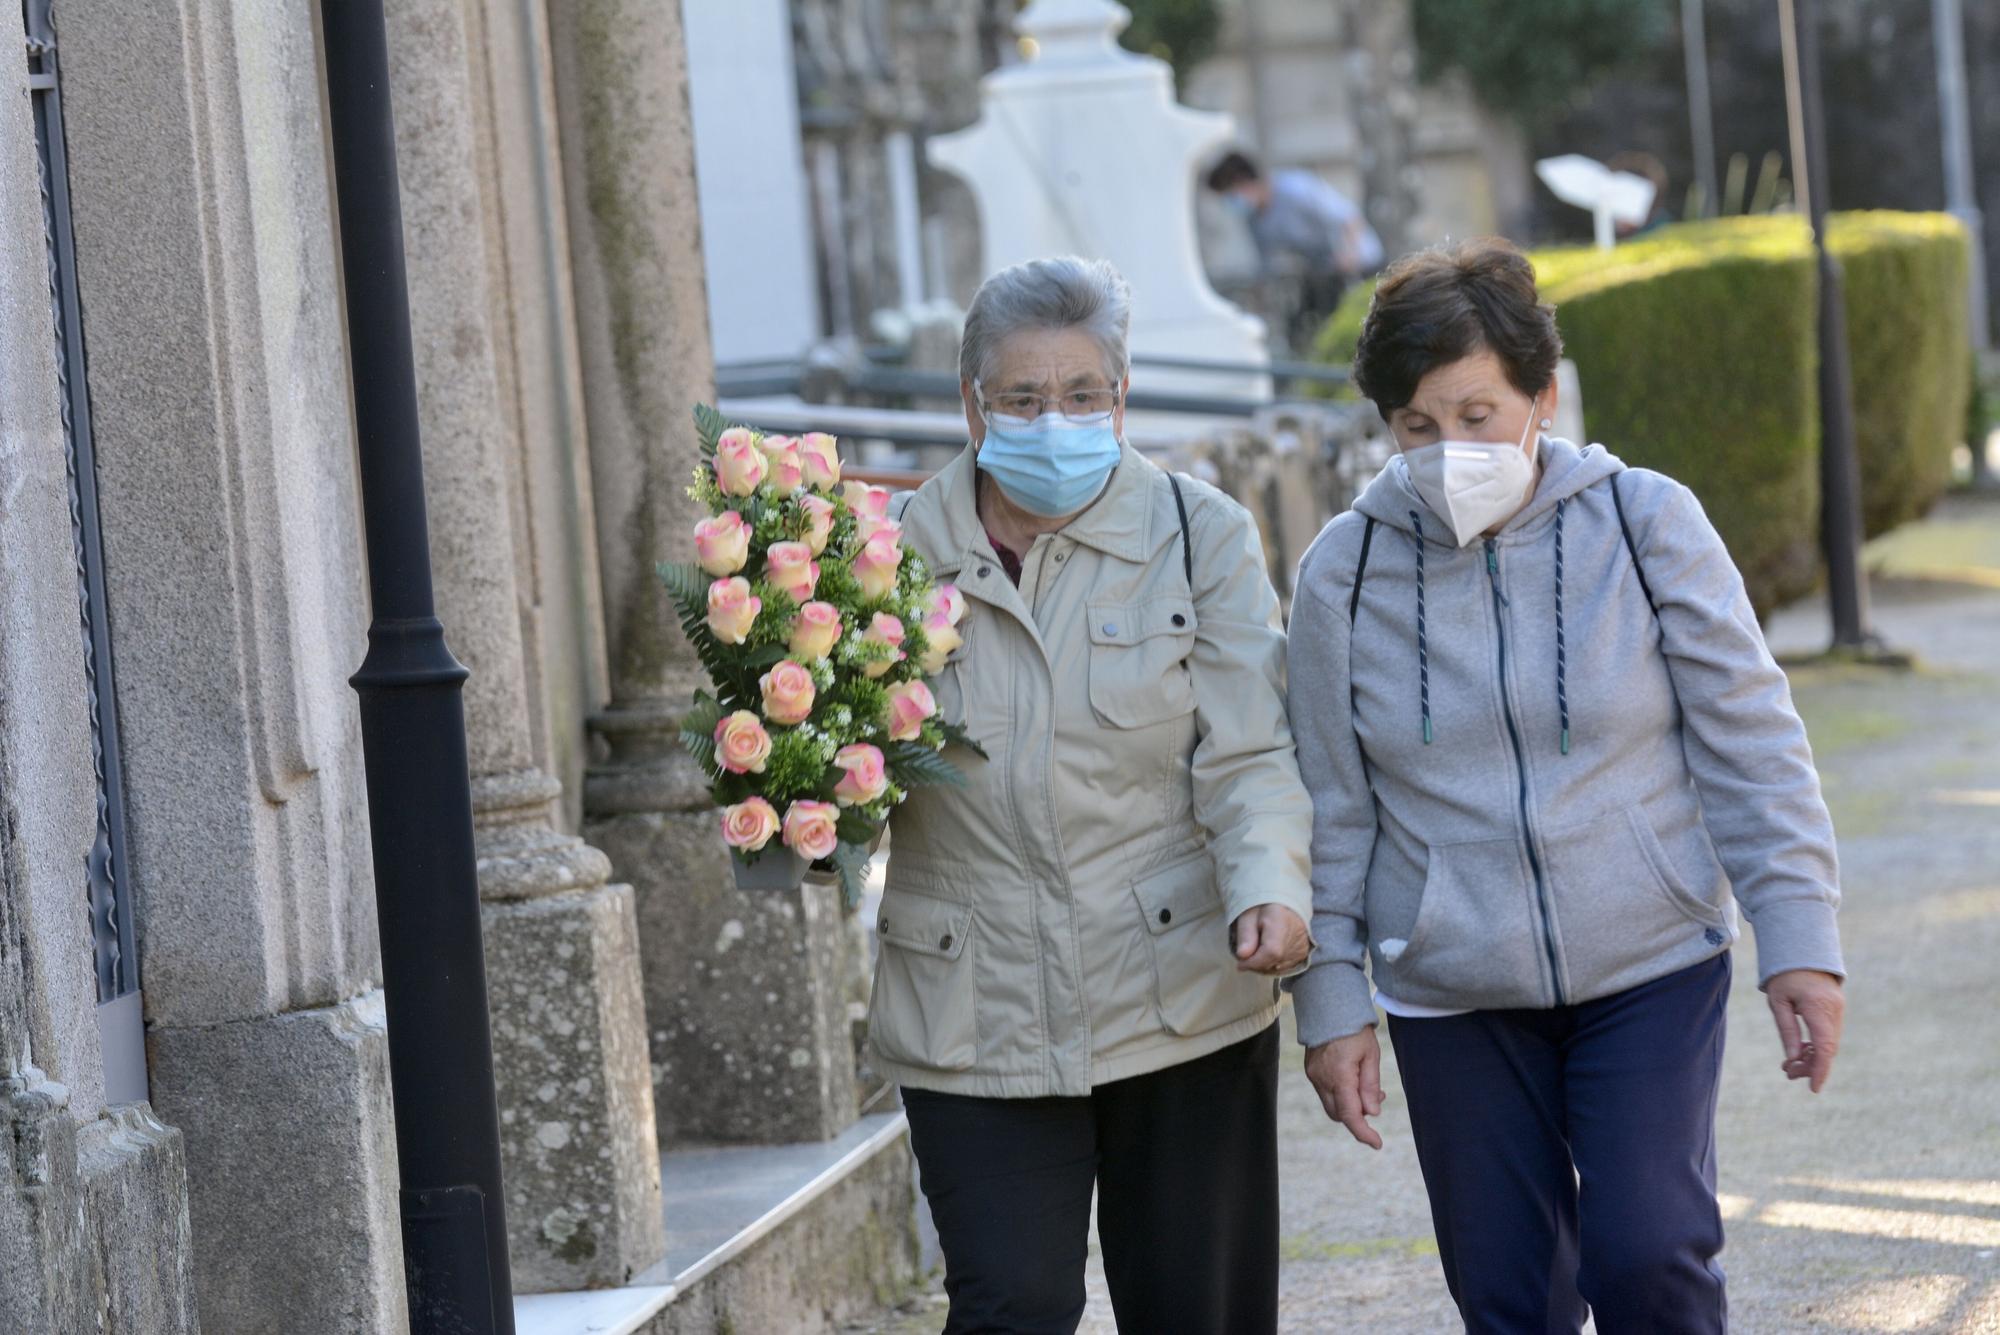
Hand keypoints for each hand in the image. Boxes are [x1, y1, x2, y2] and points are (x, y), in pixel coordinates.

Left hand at [1231, 904, 1309, 974]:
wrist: (1281, 903)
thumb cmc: (1260, 908)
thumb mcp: (1247, 916)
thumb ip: (1245, 935)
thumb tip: (1242, 956)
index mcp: (1280, 921)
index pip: (1271, 951)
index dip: (1254, 962)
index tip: (1240, 963)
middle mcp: (1296, 934)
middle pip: (1273, 961)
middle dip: (1256, 963)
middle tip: (1248, 951)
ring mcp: (1302, 945)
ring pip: (1277, 967)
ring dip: (1263, 964)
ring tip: (1259, 946)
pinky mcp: (1303, 952)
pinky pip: (1284, 966)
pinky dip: (1272, 963)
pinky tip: (1268, 950)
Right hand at [1304, 1027, 1383, 1148]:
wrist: (1328, 1006)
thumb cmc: (1354, 1029)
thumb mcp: (1371, 1055)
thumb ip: (1370, 1086)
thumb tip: (1373, 1113)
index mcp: (1340, 1076)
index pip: (1350, 1115)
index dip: (1363, 1133)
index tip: (1377, 1143)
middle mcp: (1322, 1079)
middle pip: (1339, 1114)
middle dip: (1358, 1116)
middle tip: (1378, 1101)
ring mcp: (1313, 1076)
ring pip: (1331, 1105)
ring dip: (1350, 1105)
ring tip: (1369, 1090)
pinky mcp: (1311, 1070)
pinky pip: (1325, 1092)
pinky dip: (1340, 1094)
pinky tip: (1354, 1080)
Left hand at [1767, 969, 1844, 1092]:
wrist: (1802, 949)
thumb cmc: (1784, 974)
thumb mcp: (1778, 1001)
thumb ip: (1787, 1030)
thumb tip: (1793, 1058)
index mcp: (1818, 1007)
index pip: (1824, 1046)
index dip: (1820, 1069)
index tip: (1814, 1088)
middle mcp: (1834, 1010)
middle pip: (1827, 1048)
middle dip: (1810, 1066)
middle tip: (1787, 1072)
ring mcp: (1838, 1009)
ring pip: (1830, 1042)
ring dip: (1812, 1057)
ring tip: (1789, 1065)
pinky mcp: (1836, 1009)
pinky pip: (1830, 1033)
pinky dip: (1817, 1045)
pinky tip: (1801, 1050)